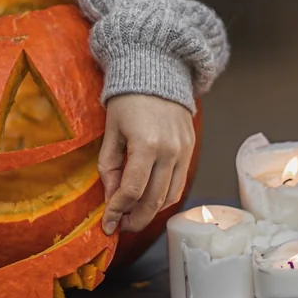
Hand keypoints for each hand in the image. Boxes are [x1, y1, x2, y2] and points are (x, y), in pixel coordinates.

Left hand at [99, 94, 195, 235]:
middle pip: (154, 201)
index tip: (107, 224)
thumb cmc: (128, 100)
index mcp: (146, 145)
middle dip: (135, 220)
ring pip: (170, 197)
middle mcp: (170, 151)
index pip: (132, 190)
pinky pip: (179, 183)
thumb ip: (109, 168)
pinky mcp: (190, 149)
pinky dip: (164, 197)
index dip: (117, 212)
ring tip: (133, 215)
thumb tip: (111, 200)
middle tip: (120, 226)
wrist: (157, 72)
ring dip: (151, 212)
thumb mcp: (111, 132)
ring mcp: (184, 151)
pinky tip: (148, 198)